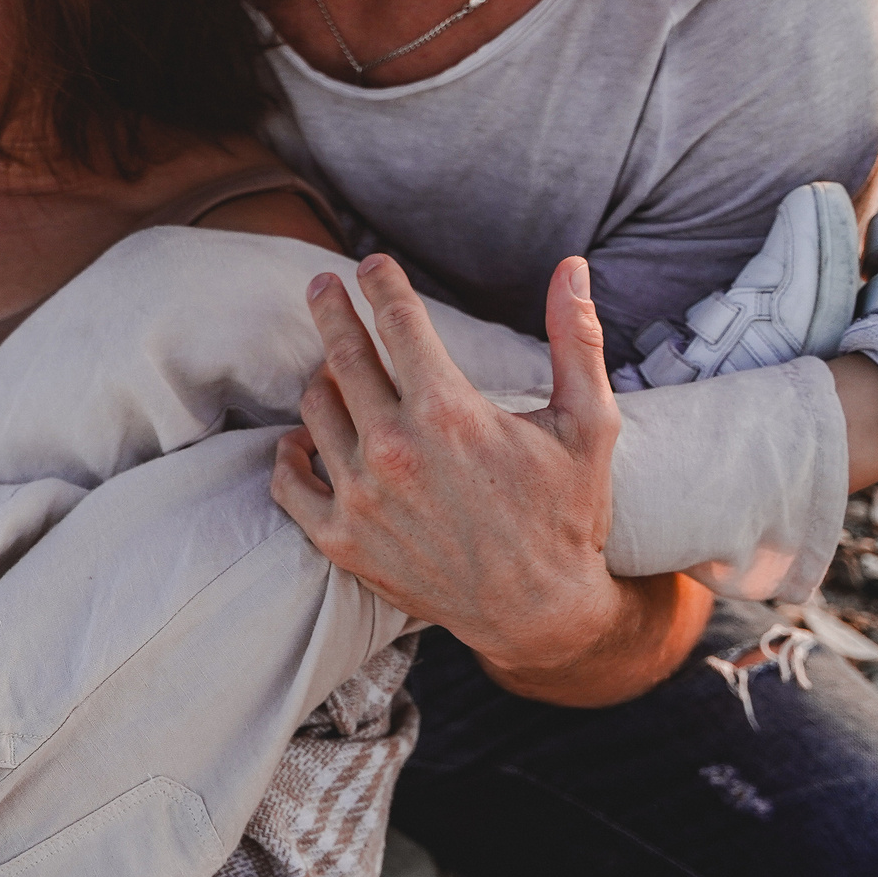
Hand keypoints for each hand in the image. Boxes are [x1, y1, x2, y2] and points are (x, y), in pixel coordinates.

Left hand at [270, 254, 628, 683]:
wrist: (540, 611)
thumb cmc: (567, 513)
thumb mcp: (588, 423)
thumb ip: (575, 339)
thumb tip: (573, 266)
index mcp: (448, 411)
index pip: (396, 322)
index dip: (382, 284)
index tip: (372, 265)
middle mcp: (393, 448)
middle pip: (342, 354)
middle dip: (331, 309)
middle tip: (323, 285)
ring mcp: (360, 496)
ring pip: (315, 410)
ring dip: (322, 379)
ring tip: (333, 367)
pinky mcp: (340, 539)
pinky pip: (289, 482)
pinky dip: (290, 455)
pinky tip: (301, 438)